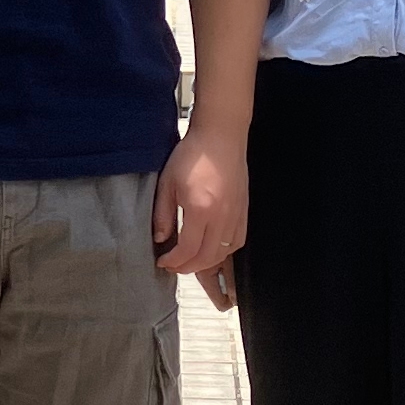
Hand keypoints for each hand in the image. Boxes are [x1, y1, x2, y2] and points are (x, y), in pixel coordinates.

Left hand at [152, 121, 245, 282]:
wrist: (220, 137)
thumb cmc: (193, 154)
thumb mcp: (168, 183)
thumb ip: (163, 215)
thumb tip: (161, 239)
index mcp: (201, 209)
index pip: (188, 250)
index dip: (174, 261)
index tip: (163, 261)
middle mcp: (222, 216)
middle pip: (207, 257)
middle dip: (188, 267)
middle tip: (174, 266)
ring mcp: (236, 214)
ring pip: (224, 252)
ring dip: (206, 263)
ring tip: (190, 260)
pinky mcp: (243, 211)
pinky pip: (237, 241)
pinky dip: (224, 252)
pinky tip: (212, 249)